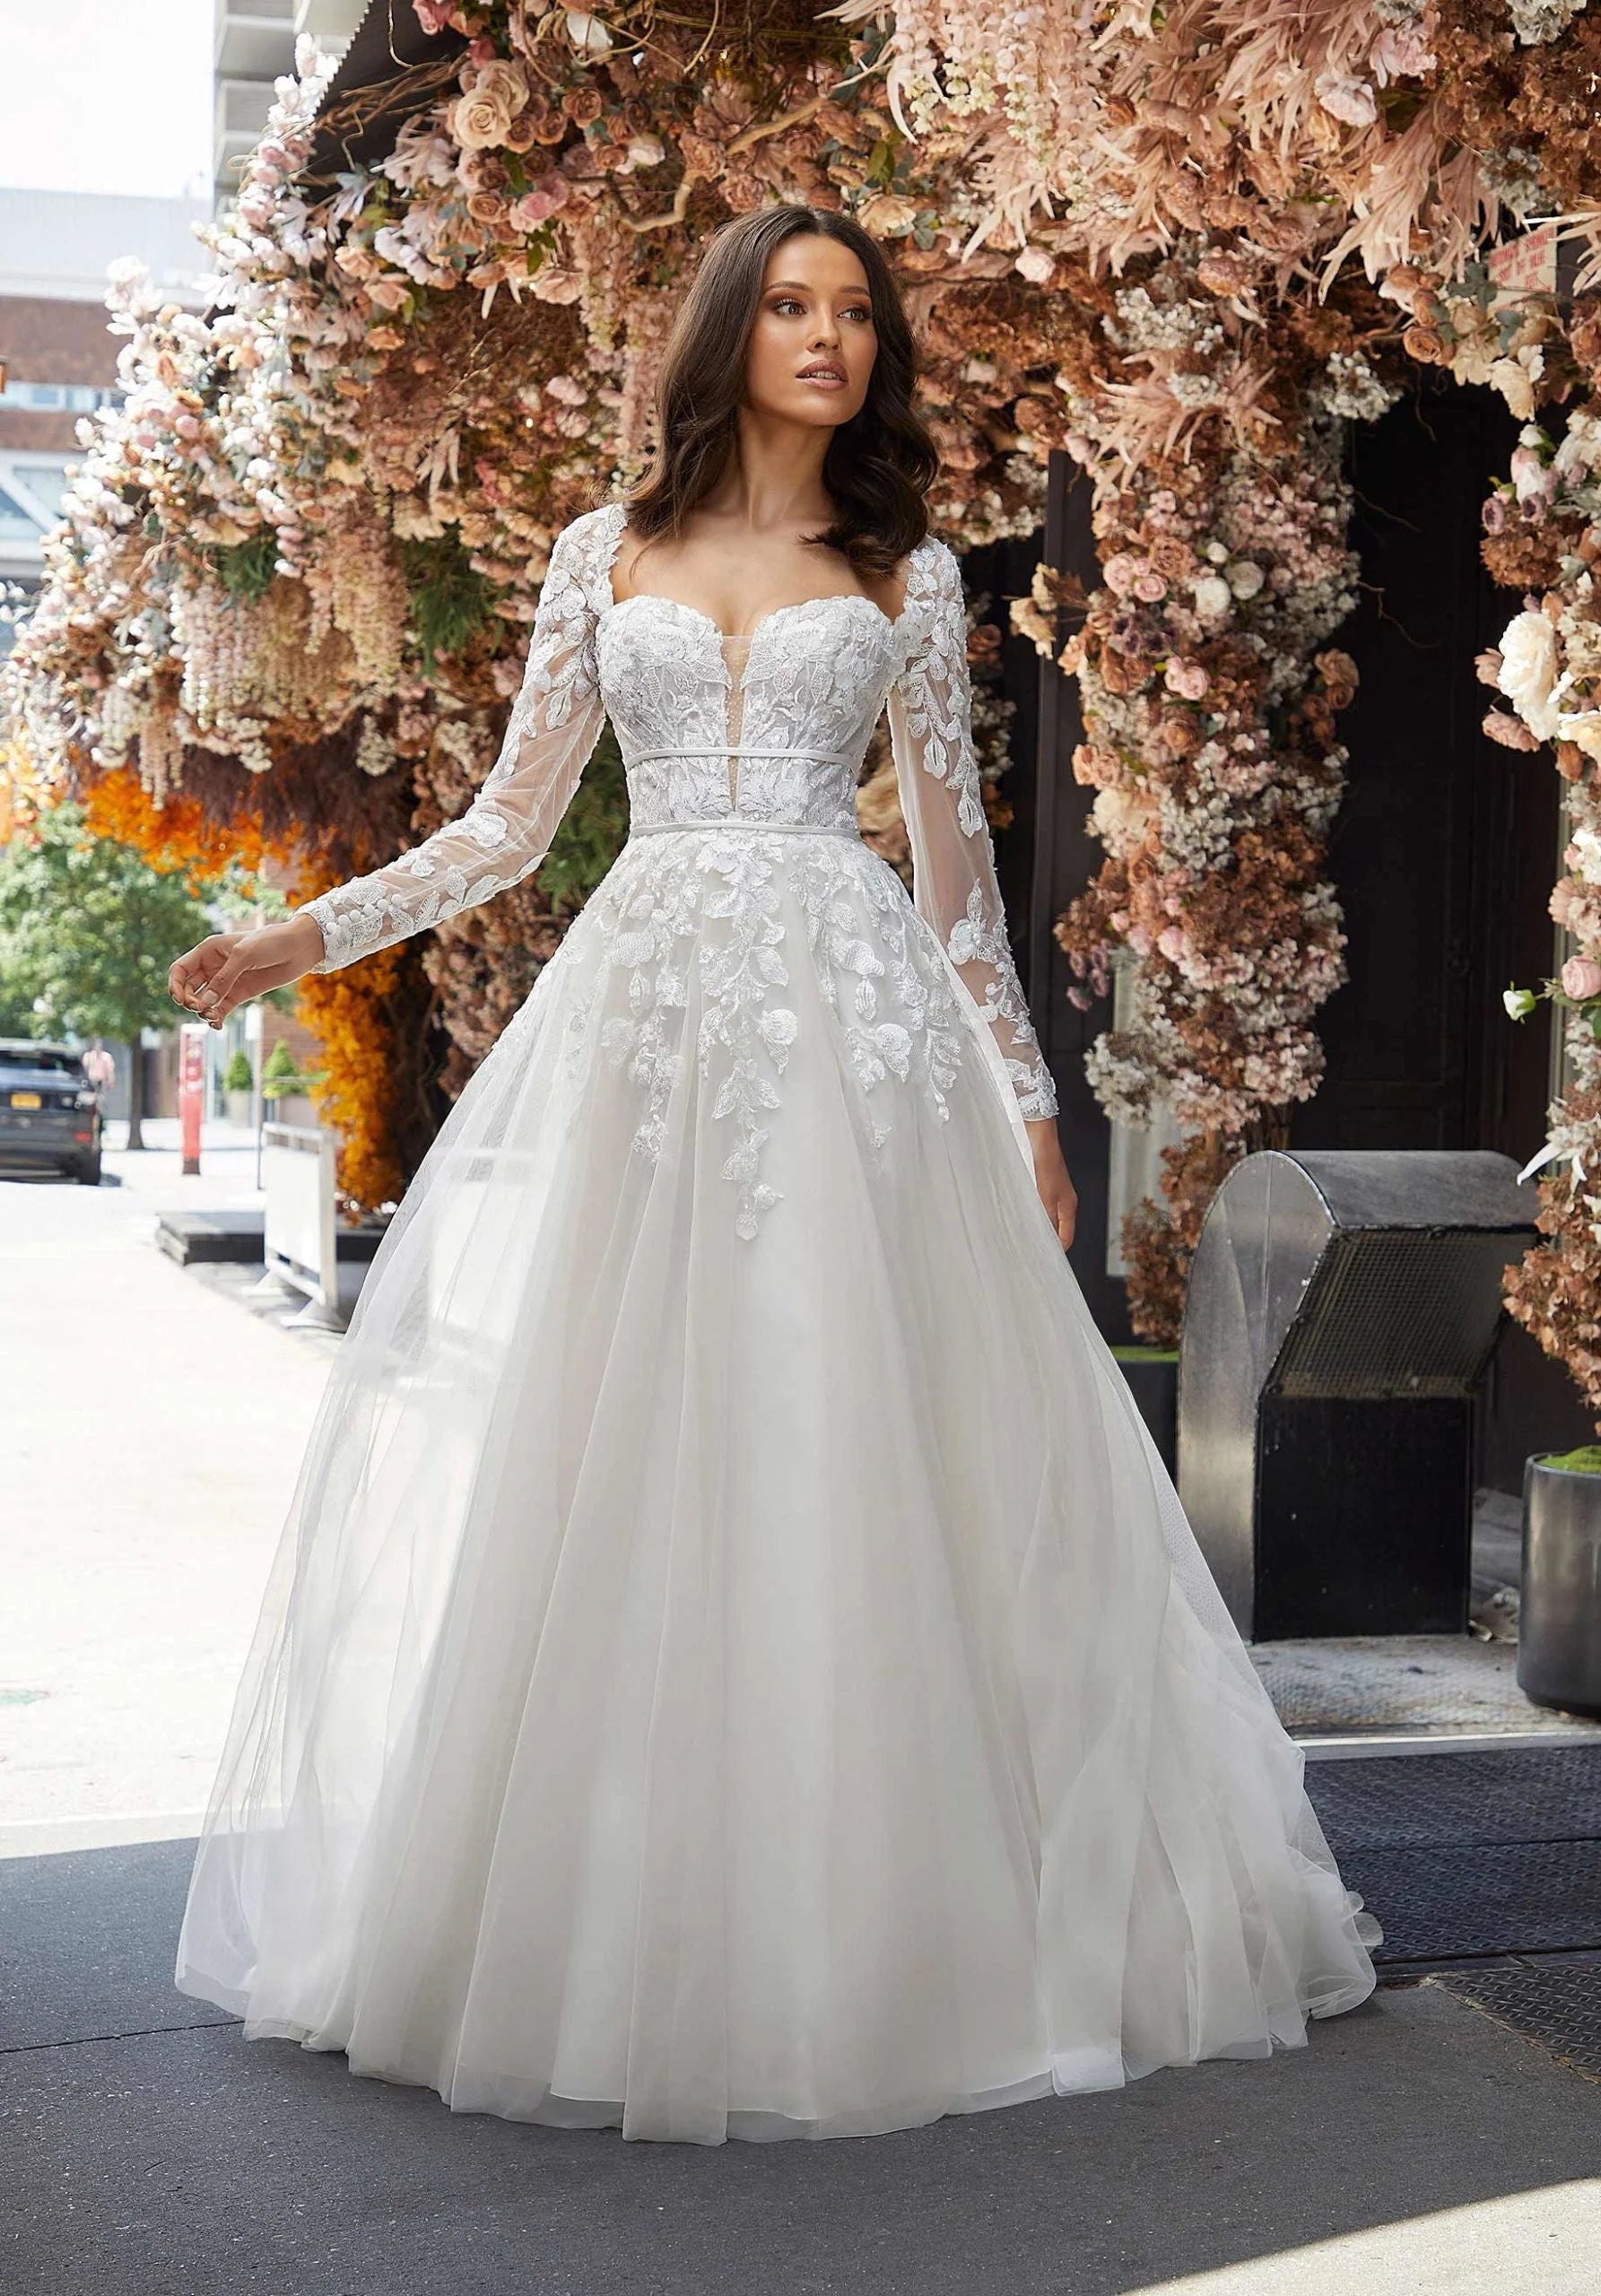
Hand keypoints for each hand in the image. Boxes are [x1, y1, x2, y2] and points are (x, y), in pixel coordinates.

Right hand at [168, 913, 325, 1027]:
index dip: (175, 985)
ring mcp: (226, 982)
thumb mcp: (244, 956)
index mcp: (208, 951)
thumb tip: (205, 1003)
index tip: (181, 1000)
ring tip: (211, 1016)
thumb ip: (224, 979)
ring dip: (202, 1011)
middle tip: (200, 1008)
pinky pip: (220, 1009)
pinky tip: (217, 1025)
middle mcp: (213, 967)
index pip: (180, 970)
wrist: (299, 948)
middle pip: (188, 988)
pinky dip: (215, 1018)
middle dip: (189, 1001)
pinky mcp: (239, 994)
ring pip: (203, 1001)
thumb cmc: (270, 942)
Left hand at [1027, 1117, 1077, 1249]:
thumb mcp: (1045, 1198)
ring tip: (1028, 1238)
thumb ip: (1047, 1220)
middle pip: (1059, 1229)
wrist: (1042, 1142)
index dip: (1058, 1250)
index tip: (1047, 1262)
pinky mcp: (1046, 1186)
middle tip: (1034, 1253)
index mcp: (1068, 1207)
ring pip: (1050, 1218)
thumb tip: (1047, 1240)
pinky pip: (1043, 1208)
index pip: (1066, 1237)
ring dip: (1041, 1228)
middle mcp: (1064, 1202)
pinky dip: (1036, 1216)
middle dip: (1049, 1241)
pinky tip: (1024, 1218)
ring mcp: (1056, 1194)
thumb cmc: (1046, 1168)